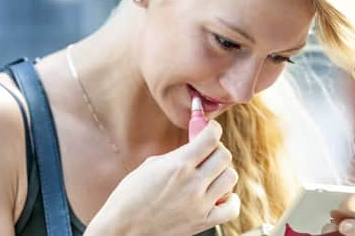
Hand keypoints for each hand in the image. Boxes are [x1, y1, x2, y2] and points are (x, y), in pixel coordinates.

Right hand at [92, 120, 239, 235]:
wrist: (123, 228)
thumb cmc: (130, 195)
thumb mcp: (150, 166)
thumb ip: (176, 156)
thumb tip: (194, 149)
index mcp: (178, 165)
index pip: (210, 138)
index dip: (213, 129)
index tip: (210, 129)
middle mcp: (193, 183)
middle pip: (224, 156)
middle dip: (216, 150)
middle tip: (206, 153)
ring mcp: (200, 204)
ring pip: (231, 177)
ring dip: (222, 173)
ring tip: (210, 175)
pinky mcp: (203, 222)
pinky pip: (232, 208)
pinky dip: (230, 200)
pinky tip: (219, 196)